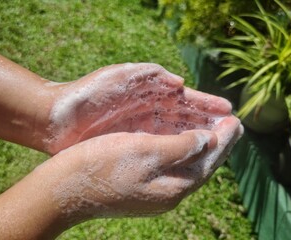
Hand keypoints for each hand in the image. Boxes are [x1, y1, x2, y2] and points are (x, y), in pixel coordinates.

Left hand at [45, 63, 232, 153]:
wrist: (57, 119)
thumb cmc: (87, 94)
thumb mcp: (119, 76)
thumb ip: (150, 76)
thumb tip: (181, 84)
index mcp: (151, 93)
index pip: (185, 100)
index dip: (207, 105)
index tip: (229, 111)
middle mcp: (151, 112)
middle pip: (186, 119)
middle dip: (209, 124)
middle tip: (233, 131)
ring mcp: (143, 131)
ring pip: (177, 136)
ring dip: (198, 140)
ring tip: (220, 147)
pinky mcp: (133, 147)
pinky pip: (162, 150)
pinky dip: (178, 153)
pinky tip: (191, 159)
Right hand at [50, 116, 241, 225]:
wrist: (66, 188)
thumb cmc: (103, 165)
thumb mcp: (145, 151)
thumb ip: (181, 147)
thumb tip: (208, 141)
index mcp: (173, 186)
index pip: (209, 161)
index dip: (224, 139)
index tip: (236, 120)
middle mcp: (167, 192)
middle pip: (201, 165)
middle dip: (217, 144)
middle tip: (232, 125)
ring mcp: (153, 191)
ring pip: (187, 165)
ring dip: (201, 147)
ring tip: (212, 130)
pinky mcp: (141, 185)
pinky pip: (172, 166)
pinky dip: (182, 151)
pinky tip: (181, 143)